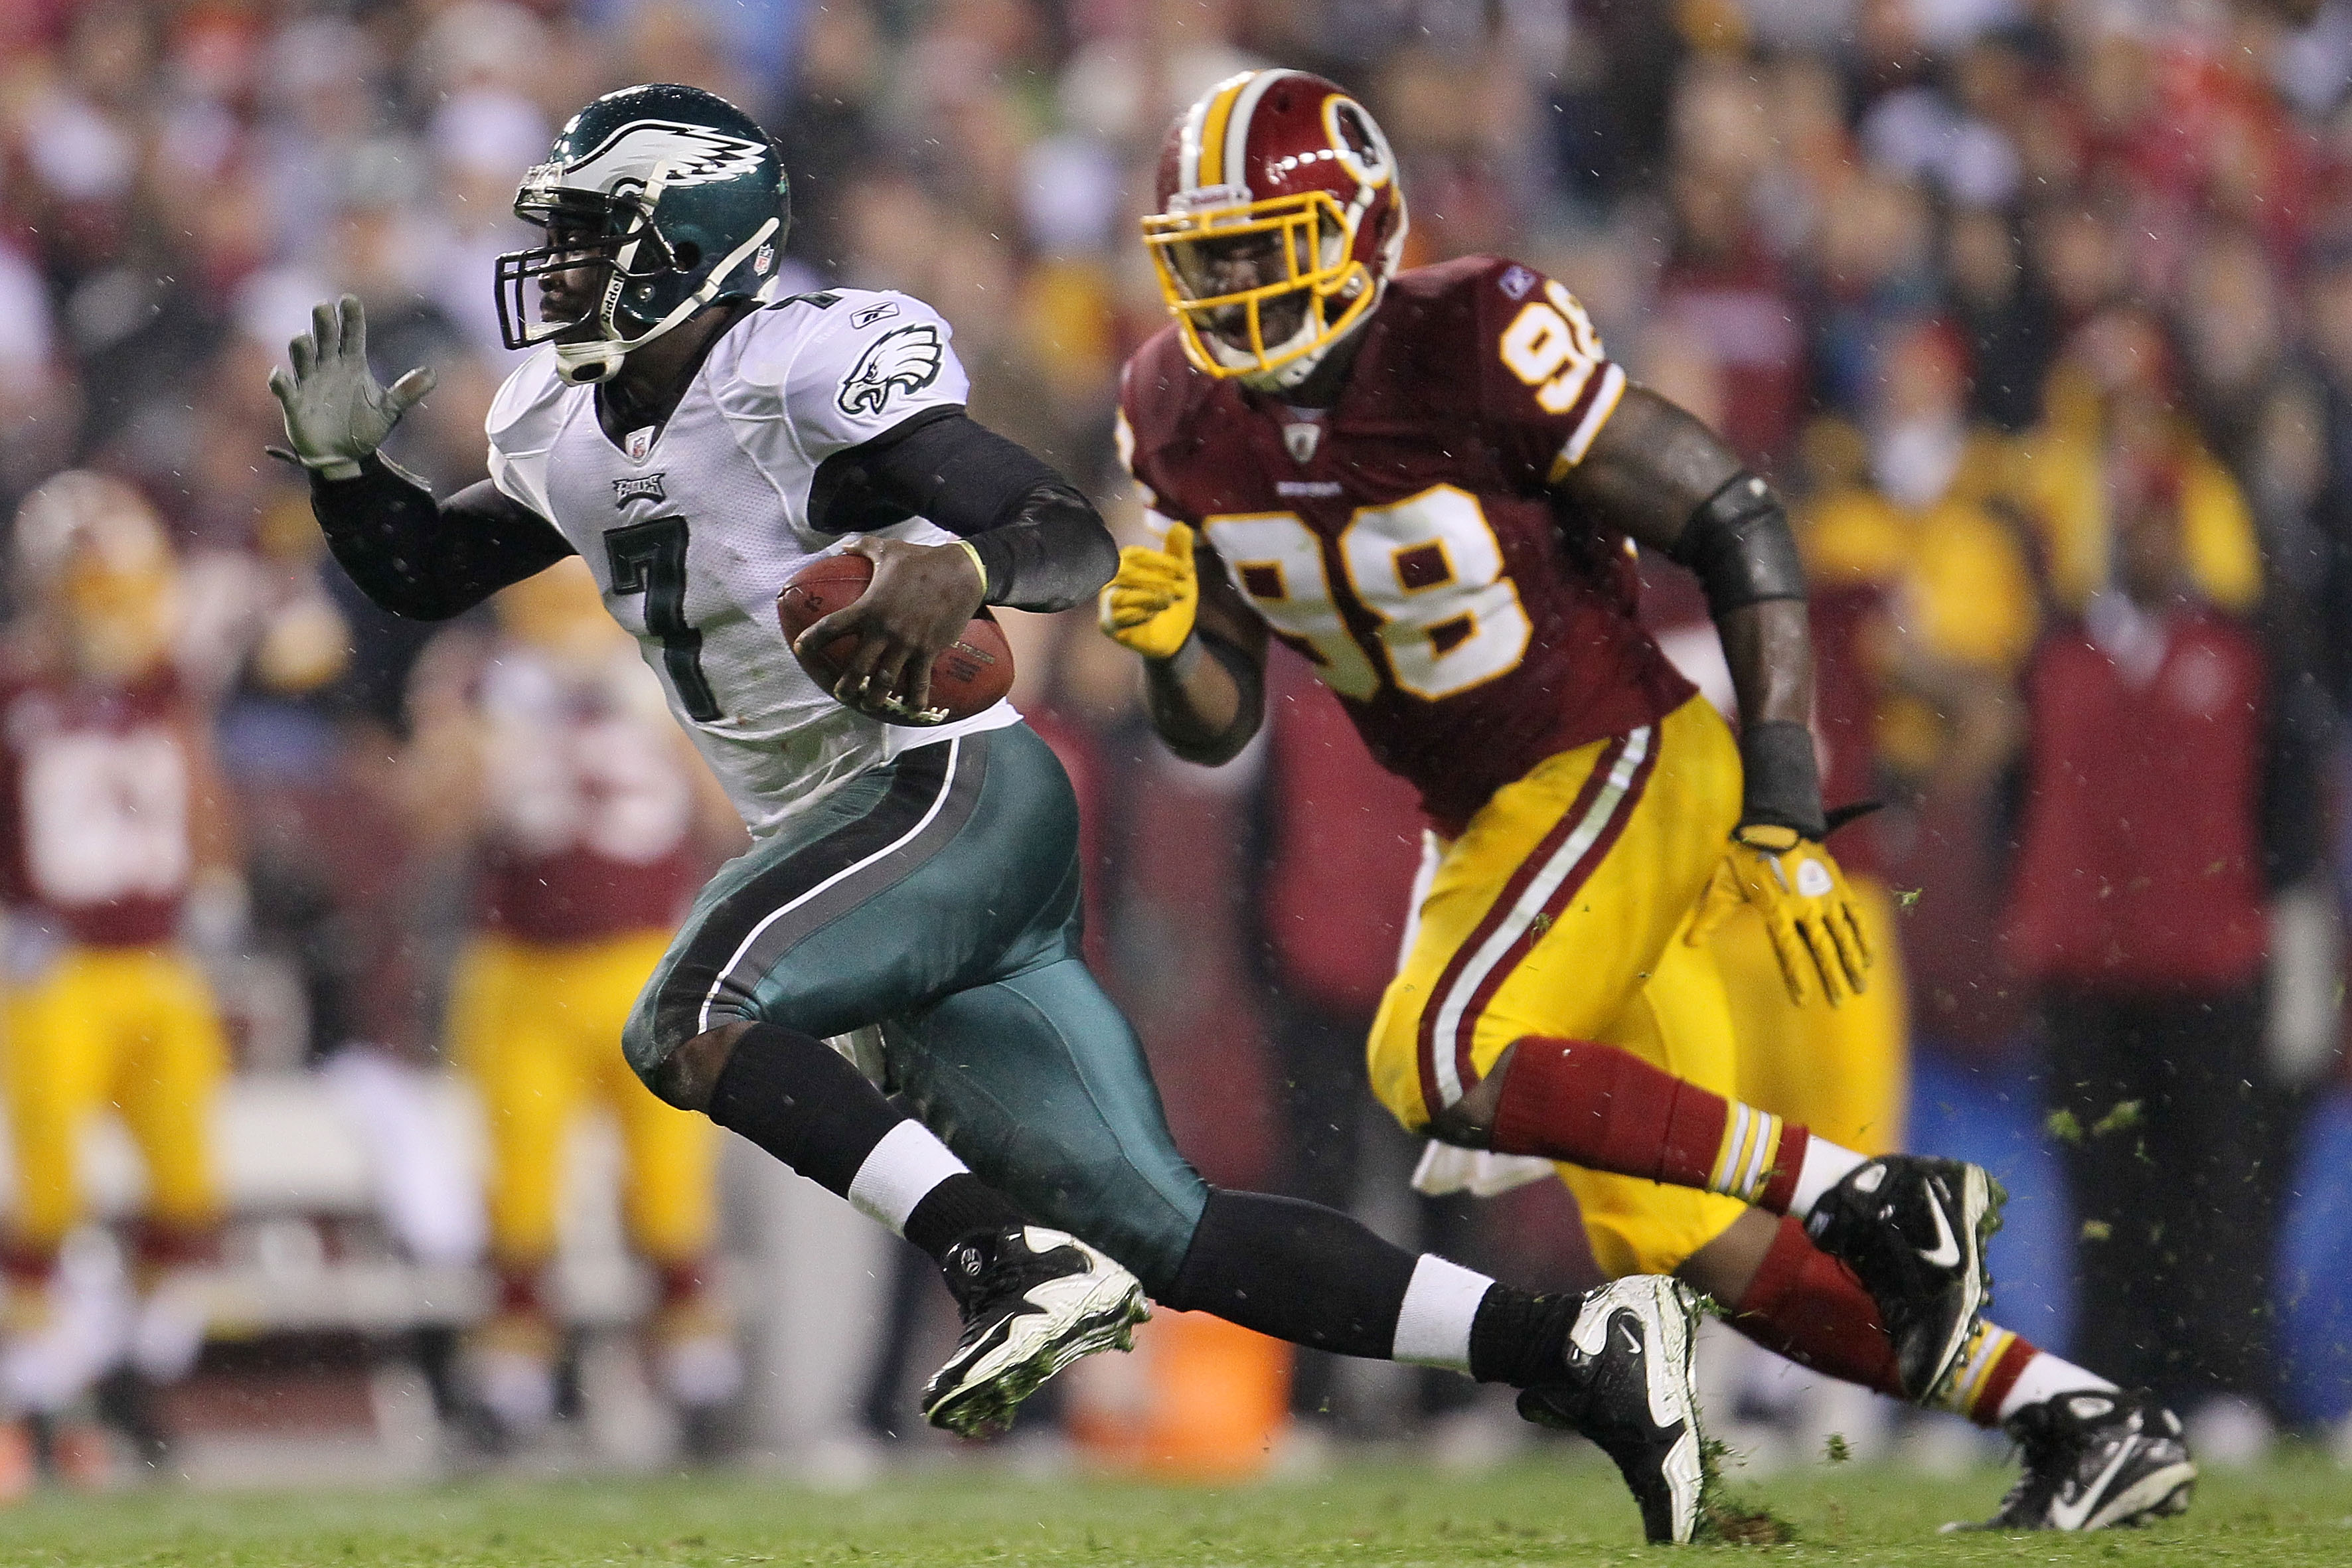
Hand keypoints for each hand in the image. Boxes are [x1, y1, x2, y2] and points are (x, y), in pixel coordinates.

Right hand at [265, 295, 435, 480]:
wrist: (343, 456)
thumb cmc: (364, 427)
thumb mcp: (389, 410)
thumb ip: (407, 392)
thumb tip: (432, 374)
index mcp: (352, 365)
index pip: (352, 335)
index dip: (351, 318)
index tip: (349, 300)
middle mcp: (329, 368)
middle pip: (325, 340)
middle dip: (324, 324)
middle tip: (323, 307)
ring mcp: (309, 383)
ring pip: (303, 359)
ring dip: (302, 349)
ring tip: (303, 338)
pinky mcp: (294, 402)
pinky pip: (284, 389)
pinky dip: (280, 382)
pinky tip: (280, 376)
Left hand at [794, 537, 985, 720]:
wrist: (961, 572)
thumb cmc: (921, 560)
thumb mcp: (888, 550)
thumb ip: (863, 548)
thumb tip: (843, 546)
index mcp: (869, 607)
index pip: (832, 627)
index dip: (812, 639)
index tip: (800, 649)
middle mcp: (885, 630)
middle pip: (857, 667)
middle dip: (846, 685)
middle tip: (841, 693)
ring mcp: (907, 643)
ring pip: (886, 680)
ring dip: (875, 697)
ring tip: (869, 704)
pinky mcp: (929, 650)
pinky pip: (921, 680)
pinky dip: (916, 698)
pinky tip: (914, 709)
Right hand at [1098, 522, 1197, 660]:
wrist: (1176, 633)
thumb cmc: (1175, 597)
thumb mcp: (1183, 574)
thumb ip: (1180, 551)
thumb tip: (1180, 525)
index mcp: (1127, 562)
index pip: (1138, 555)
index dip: (1162, 561)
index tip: (1186, 571)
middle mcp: (1112, 579)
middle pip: (1127, 574)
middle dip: (1157, 580)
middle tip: (1182, 589)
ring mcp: (1108, 602)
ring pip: (1121, 595)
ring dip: (1148, 597)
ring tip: (1168, 601)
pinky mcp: (1109, 624)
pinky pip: (1117, 617)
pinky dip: (1137, 614)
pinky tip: (1154, 614)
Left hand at [1688, 825, 1872, 1005]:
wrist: (1775, 821)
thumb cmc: (1744, 855)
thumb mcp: (1723, 885)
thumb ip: (1709, 917)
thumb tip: (1688, 944)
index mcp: (1776, 910)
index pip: (1788, 952)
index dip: (1797, 978)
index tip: (1804, 1002)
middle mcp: (1805, 907)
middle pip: (1823, 949)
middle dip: (1833, 978)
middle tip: (1842, 1003)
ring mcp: (1825, 896)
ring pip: (1844, 935)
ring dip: (1854, 961)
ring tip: (1862, 985)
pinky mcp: (1837, 885)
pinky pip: (1855, 913)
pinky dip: (1864, 934)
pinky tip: (1871, 953)